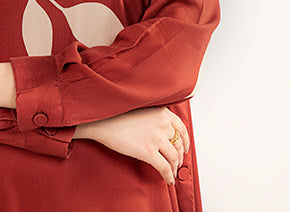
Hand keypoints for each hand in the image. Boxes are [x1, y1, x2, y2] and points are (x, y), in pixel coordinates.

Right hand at [74, 107, 189, 184]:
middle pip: (179, 145)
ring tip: (172, 171)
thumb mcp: (143, 110)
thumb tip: (163, 132)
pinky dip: (168, 175)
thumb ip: (156, 118)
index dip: (186, 141)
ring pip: (174, 158)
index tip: (185, 148)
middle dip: (180, 156)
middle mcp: (163, 125)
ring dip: (174, 167)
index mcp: (163, 113)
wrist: (103, 121)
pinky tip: (168, 180)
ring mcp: (157, 139)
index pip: (182, 129)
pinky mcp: (148, 152)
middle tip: (177, 162)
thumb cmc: (118, 115)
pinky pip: (164, 168)